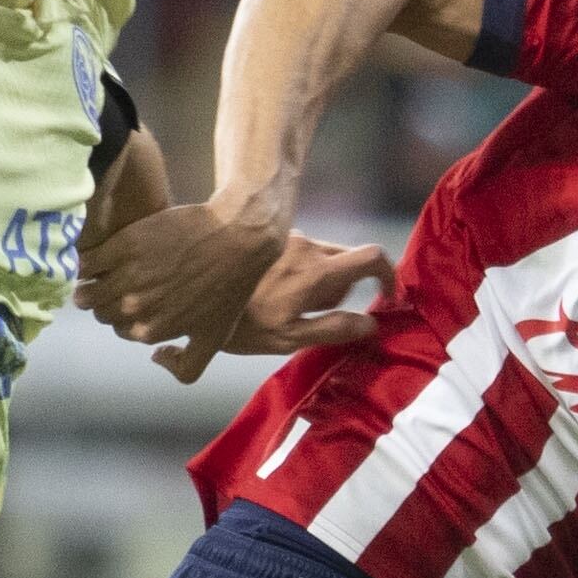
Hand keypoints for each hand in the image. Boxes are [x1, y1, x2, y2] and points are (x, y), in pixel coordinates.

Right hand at [79, 203, 286, 373]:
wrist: (235, 239)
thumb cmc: (229, 289)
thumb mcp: (213, 339)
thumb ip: (186, 366)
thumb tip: (156, 357)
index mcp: (149, 331)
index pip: (121, 330)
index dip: (125, 318)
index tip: (132, 304)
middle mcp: (132, 308)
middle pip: (102, 312)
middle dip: (106, 304)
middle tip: (117, 288)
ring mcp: (125, 276)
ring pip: (88, 290)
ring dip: (89, 286)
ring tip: (98, 275)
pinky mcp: (121, 246)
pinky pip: (87, 262)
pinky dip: (85, 263)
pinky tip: (94, 258)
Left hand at [149, 234, 391, 381]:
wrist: (188, 293)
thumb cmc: (240, 323)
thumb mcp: (288, 338)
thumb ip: (334, 330)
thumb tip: (372, 325)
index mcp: (316, 271)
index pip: (373, 257)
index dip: (389, 275)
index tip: (387, 297)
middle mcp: (306, 246)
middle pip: (348, 262)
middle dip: (342, 290)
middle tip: (311, 316)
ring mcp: (287, 238)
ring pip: (322, 258)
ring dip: (317, 283)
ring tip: (279, 307)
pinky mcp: (270, 238)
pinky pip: (300, 254)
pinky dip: (298, 274)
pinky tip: (267, 294)